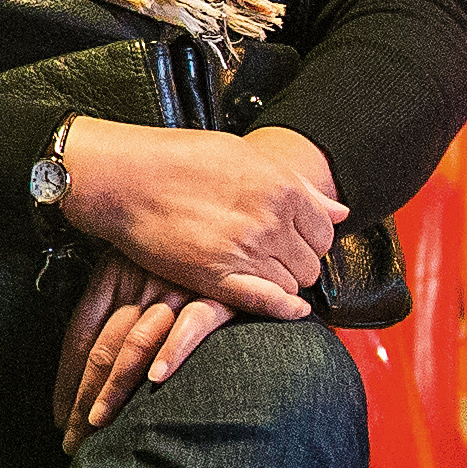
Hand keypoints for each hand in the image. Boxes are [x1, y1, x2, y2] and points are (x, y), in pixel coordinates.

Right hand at [52, 119, 345, 316]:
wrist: (126, 177)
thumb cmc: (179, 159)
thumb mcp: (246, 158)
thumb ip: (299, 188)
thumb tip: (340, 212)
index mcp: (281, 188)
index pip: (325, 231)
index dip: (311, 238)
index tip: (293, 239)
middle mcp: (271, 221)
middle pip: (311, 262)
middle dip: (297, 262)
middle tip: (273, 256)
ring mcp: (245, 251)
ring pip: (292, 285)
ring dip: (281, 282)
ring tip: (258, 271)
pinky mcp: (217, 277)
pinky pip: (268, 303)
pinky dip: (283, 309)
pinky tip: (288, 308)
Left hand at [53, 257, 228, 438]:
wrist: (237, 225)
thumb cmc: (185, 255)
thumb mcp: (141, 268)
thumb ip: (120, 307)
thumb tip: (96, 366)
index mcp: (114, 273)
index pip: (80, 336)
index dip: (66, 380)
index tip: (59, 414)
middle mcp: (140, 281)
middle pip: (102, 348)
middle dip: (82, 397)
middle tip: (72, 437)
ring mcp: (177, 287)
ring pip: (135, 343)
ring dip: (115, 388)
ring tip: (99, 423)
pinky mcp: (216, 294)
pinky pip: (191, 325)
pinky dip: (172, 351)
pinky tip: (156, 379)